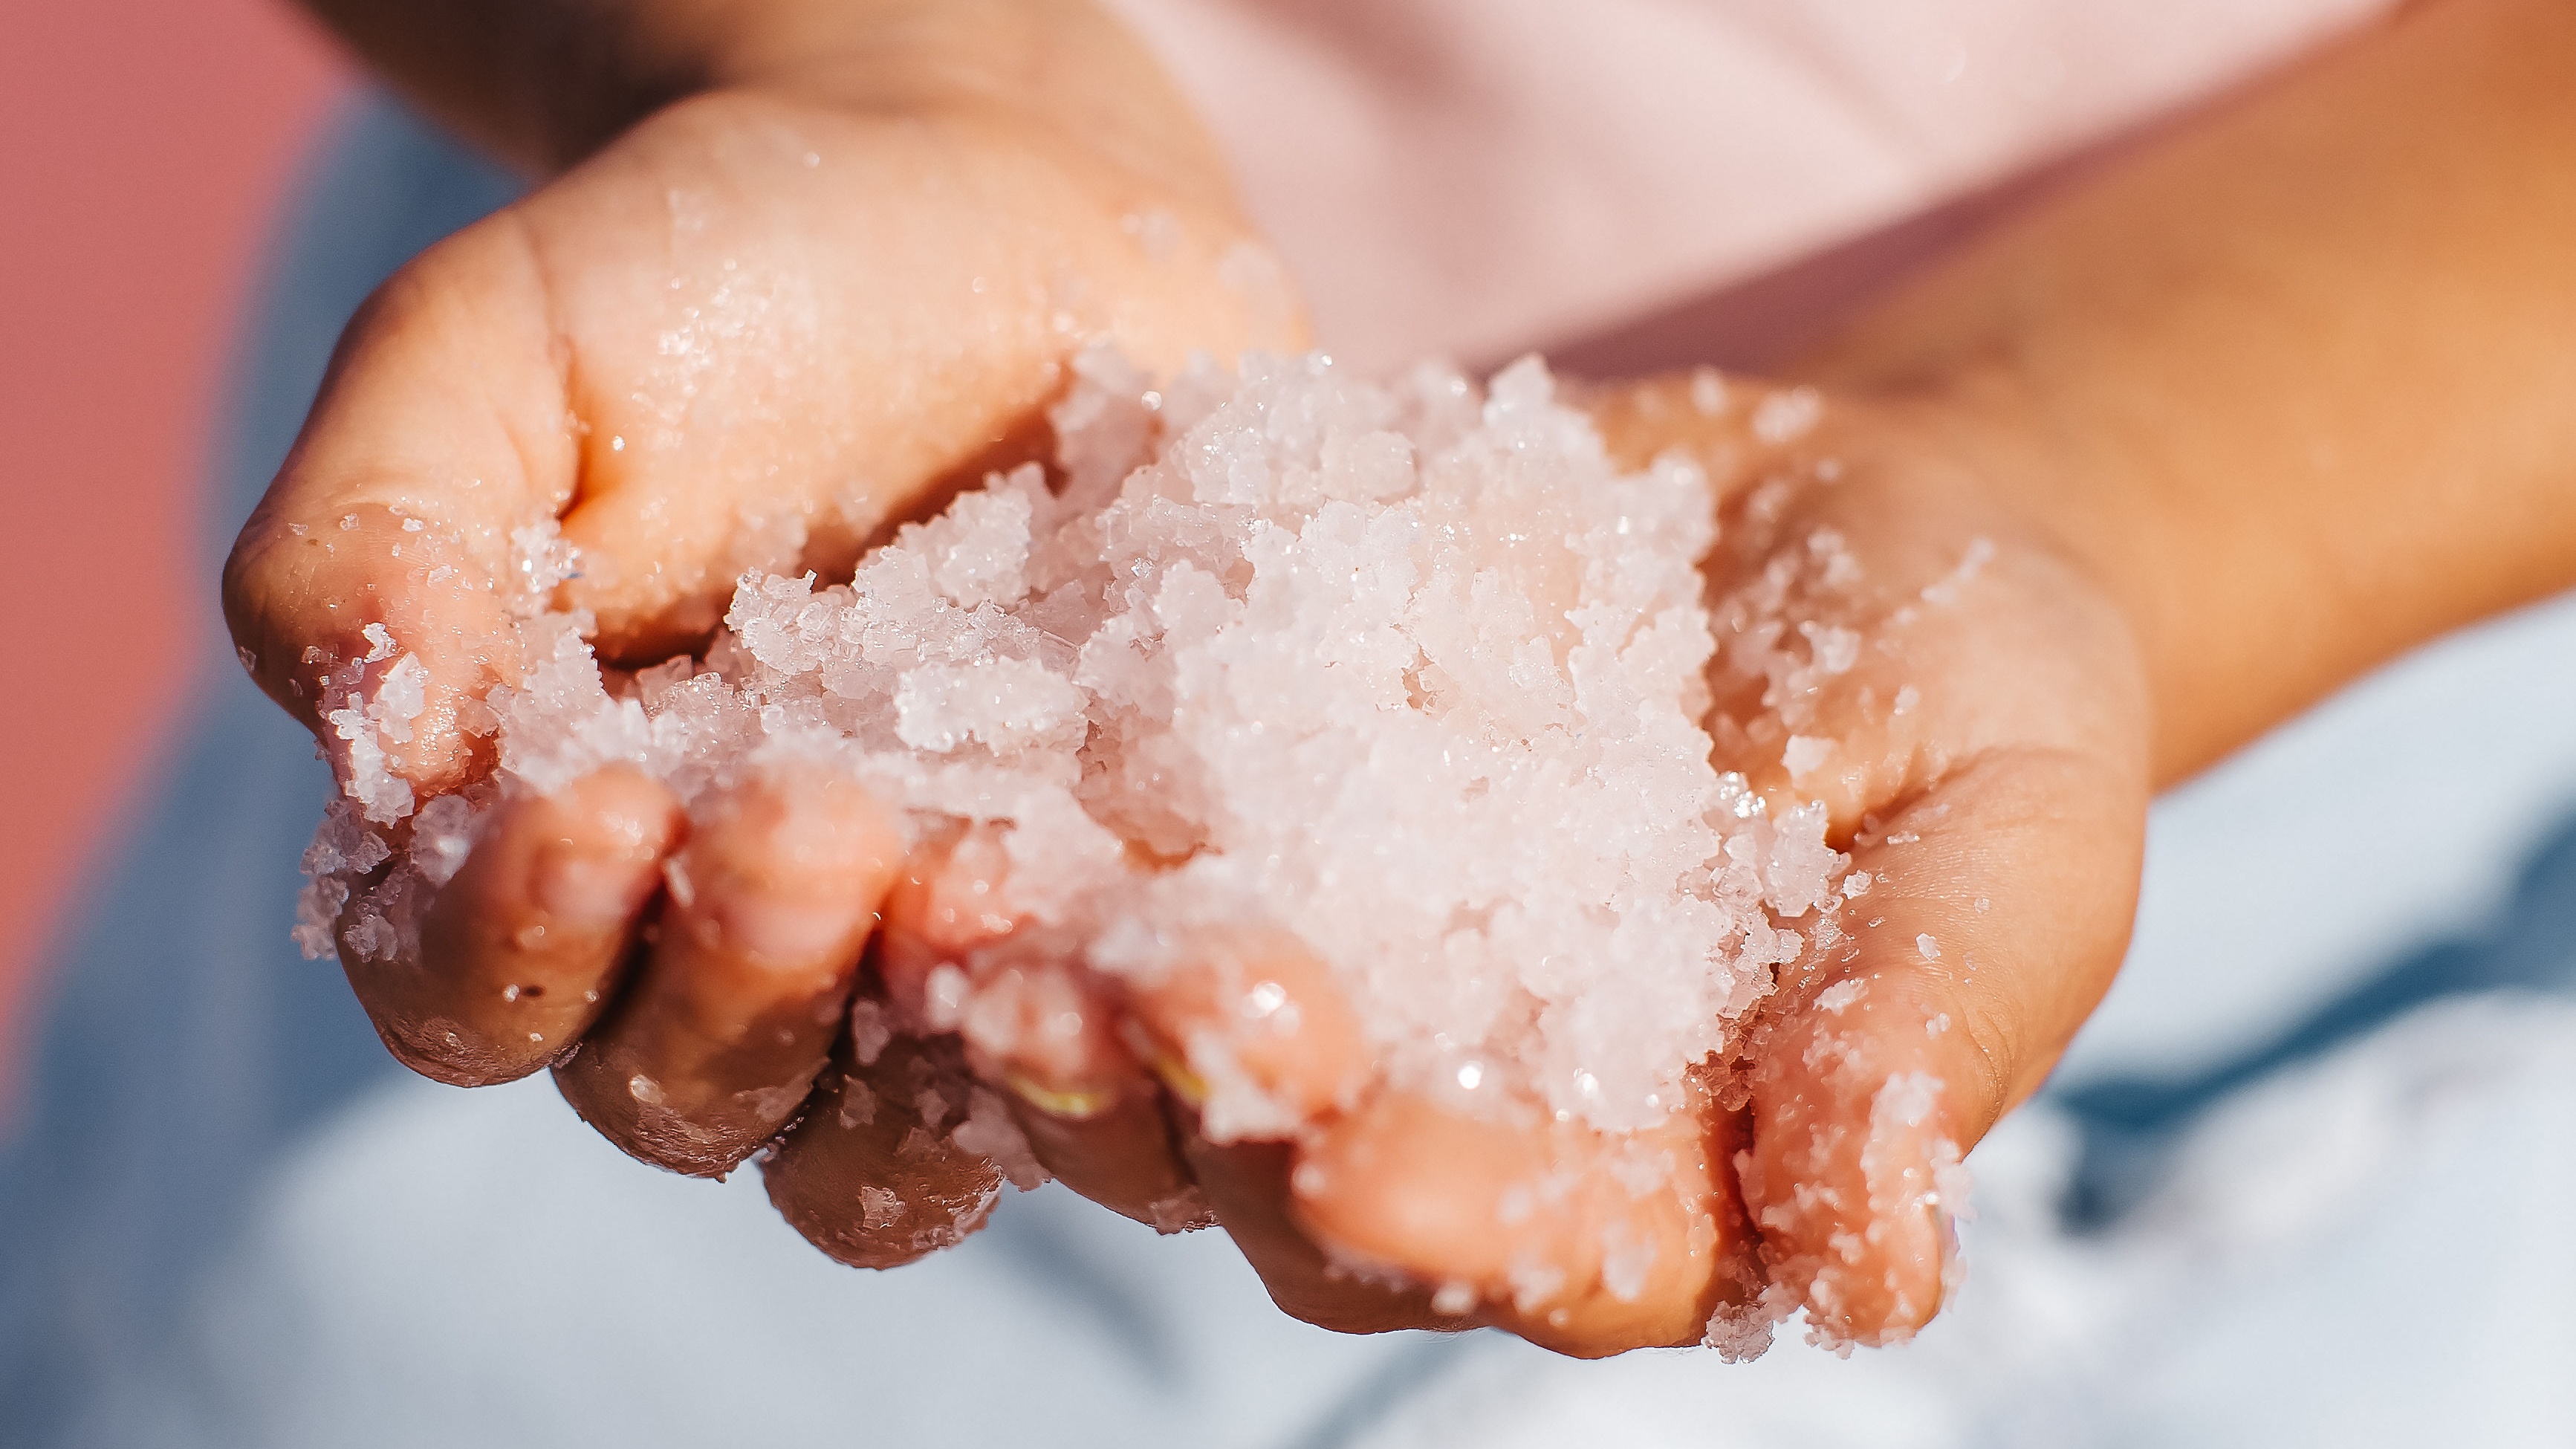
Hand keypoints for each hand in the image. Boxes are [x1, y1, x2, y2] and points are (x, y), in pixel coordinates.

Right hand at [220, 25, 1297, 1163]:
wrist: (989, 208)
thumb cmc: (709, 279)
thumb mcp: (496, 352)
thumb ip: (377, 538)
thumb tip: (354, 733)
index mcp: (537, 848)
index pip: (472, 993)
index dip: (517, 944)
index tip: (595, 807)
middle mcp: (728, 947)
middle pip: (697, 1095)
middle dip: (744, 990)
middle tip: (819, 824)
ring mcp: (937, 957)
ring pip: (910, 1137)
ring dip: (954, 1076)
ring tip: (1009, 919)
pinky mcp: (1115, 917)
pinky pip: (1129, 1051)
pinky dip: (1152, 1037)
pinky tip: (1201, 940)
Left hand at [776, 373, 2145, 1356]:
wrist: (1848, 517)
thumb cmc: (1979, 707)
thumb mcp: (2008, 848)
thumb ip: (1927, 1040)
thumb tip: (1883, 1273)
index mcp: (1636, 1176)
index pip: (1528, 1248)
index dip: (1439, 1218)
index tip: (1357, 1158)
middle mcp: (1434, 1098)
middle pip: (1278, 1161)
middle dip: (1191, 1097)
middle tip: (1104, 1008)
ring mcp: (1308, 953)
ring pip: (1142, 1017)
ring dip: (1046, 968)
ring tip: (967, 890)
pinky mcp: (1222, 794)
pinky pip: (1101, 807)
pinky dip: (1020, 773)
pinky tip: (943, 708)